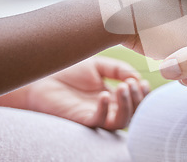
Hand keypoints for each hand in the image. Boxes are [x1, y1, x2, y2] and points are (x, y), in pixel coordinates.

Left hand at [26, 56, 148, 129]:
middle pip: (133, 114)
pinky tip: (103, 95)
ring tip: (122, 87)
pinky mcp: (81, 119)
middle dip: (138, 99)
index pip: (136, 101)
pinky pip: (99, 122)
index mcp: (112, 95)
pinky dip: (105, 110)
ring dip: (127, 106)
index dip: (143, 94)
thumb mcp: (99, 64)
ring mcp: (95, 115)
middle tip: (132, 84)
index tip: (142, 81)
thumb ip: (119, 69)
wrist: (42, 75)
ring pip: (120, 122)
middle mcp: (107, 108)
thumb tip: (136, 78)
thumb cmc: (68, 70)